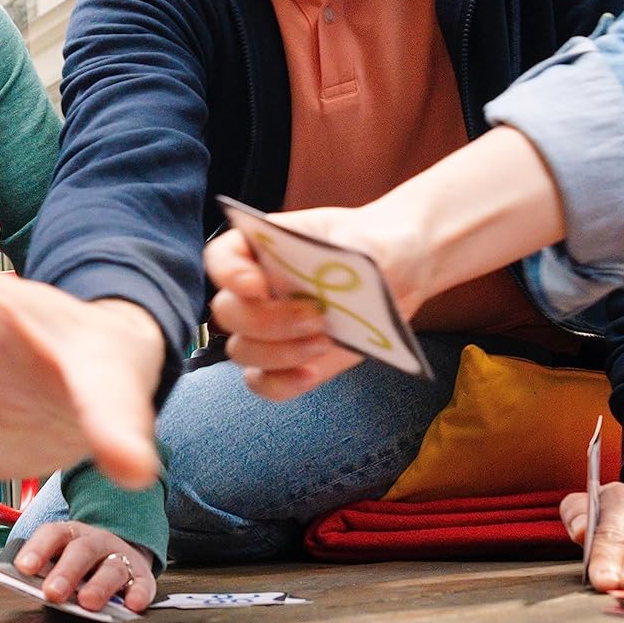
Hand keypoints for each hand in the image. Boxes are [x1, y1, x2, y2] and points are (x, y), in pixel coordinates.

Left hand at [12, 522, 156, 612]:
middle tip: (52, 592)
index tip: (24, 567)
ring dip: (99, 585)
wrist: (120, 554)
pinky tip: (132, 605)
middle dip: (67, 571)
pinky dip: (138, 594)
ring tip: (88, 603)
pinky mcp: (141, 576)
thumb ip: (45, 574)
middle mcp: (96, 542)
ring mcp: (120, 557)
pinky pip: (142, 584)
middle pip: (82, 550)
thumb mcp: (60, 560)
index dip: (38, 549)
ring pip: (112, 567)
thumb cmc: (81, 565)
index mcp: (71, 534)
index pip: (53, 534)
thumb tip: (27, 590)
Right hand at [205, 205, 400, 399]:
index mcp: (264, 245)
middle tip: (315, 316)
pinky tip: (311, 373)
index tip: (258, 285)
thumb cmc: (378, 245)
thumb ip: (358, 251)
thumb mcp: (373, 238)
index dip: (229, 273)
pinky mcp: (290, 362)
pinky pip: (264, 383)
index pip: (222, 257)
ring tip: (326, 340)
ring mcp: (270, 329)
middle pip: (227, 311)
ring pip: (242, 351)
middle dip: (266, 321)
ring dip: (278, 353)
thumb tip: (350, 272)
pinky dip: (281, 383)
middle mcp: (256, 288)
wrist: (401, 274)